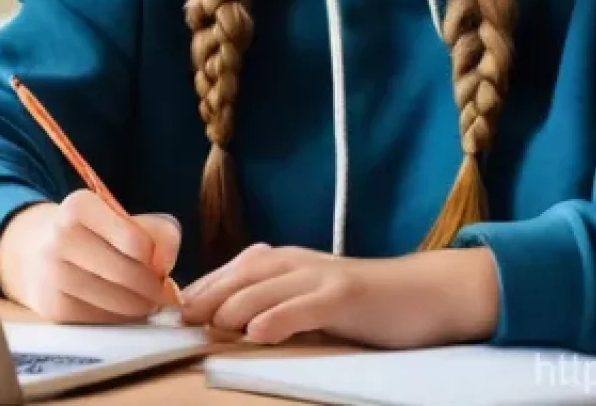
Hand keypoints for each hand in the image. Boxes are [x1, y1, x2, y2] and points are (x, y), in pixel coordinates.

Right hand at [0, 190, 181, 323]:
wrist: (36, 253)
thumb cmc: (94, 234)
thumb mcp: (122, 218)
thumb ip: (158, 233)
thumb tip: (164, 268)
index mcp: (80, 206)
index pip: (136, 240)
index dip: (159, 256)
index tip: (162, 262)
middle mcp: (61, 238)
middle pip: (130, 274)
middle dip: (155, 287)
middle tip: (162, 288)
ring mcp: (54, 275)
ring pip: (121, 303)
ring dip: (142, 306)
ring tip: (143, 297)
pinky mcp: (54, 309)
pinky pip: (106, 322)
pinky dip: (122, 318)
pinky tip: (120, 306)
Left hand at [179, 243, 498, 346]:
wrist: (422, 292)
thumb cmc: (361, 303)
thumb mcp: (311, 300)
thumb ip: (276, 304)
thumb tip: (228, 323)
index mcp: (285, 262)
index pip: (233, 271)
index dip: (203, 288)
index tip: (173, 311)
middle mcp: (297, 261)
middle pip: (243, 275)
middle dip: (208, 295)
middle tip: (178, 319)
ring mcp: (321, 275)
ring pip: (268, 287)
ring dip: (233, 306)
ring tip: (205, 325)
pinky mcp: (345, 295)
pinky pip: (306, 306)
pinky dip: (279, 317)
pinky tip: (256, 332)